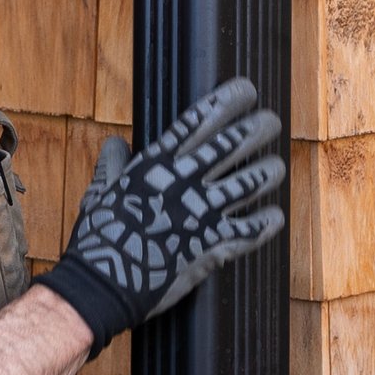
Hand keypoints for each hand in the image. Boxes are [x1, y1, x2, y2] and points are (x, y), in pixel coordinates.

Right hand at [45, 79, 286, 350]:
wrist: (102, 284)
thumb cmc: (98, 237)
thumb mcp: (99, 192)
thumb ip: (112, 165)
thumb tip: (115, 143)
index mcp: (154, 164)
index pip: (196, 122)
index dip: (225, 102)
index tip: (246, 90)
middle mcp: (182, 181)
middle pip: (230, 145)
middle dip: (256, 129)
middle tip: (271, 122)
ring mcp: (199, 213)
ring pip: (247, 183)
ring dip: (267, 172)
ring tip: (277, 166)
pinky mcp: (210, 246)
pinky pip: (249, 230)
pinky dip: (265, 223)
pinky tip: (275, 216)